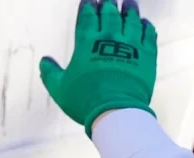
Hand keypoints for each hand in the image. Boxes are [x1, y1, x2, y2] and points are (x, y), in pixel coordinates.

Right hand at [39, 0, 157, 135]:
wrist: (115, 110)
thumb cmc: (84, 100)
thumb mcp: (59, 89)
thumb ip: (50, 73)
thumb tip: (44, 61)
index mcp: (87, 43)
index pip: (87, 17)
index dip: (87, 7)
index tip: (88, 1)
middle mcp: (110, 38)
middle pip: (110, 13)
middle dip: (108, 4)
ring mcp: (131, 44)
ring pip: (131, 19)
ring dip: (130, 9)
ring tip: (129, 3)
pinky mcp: (147, 54)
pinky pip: (148, 34)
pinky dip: (146, 26)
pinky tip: (144, 23)